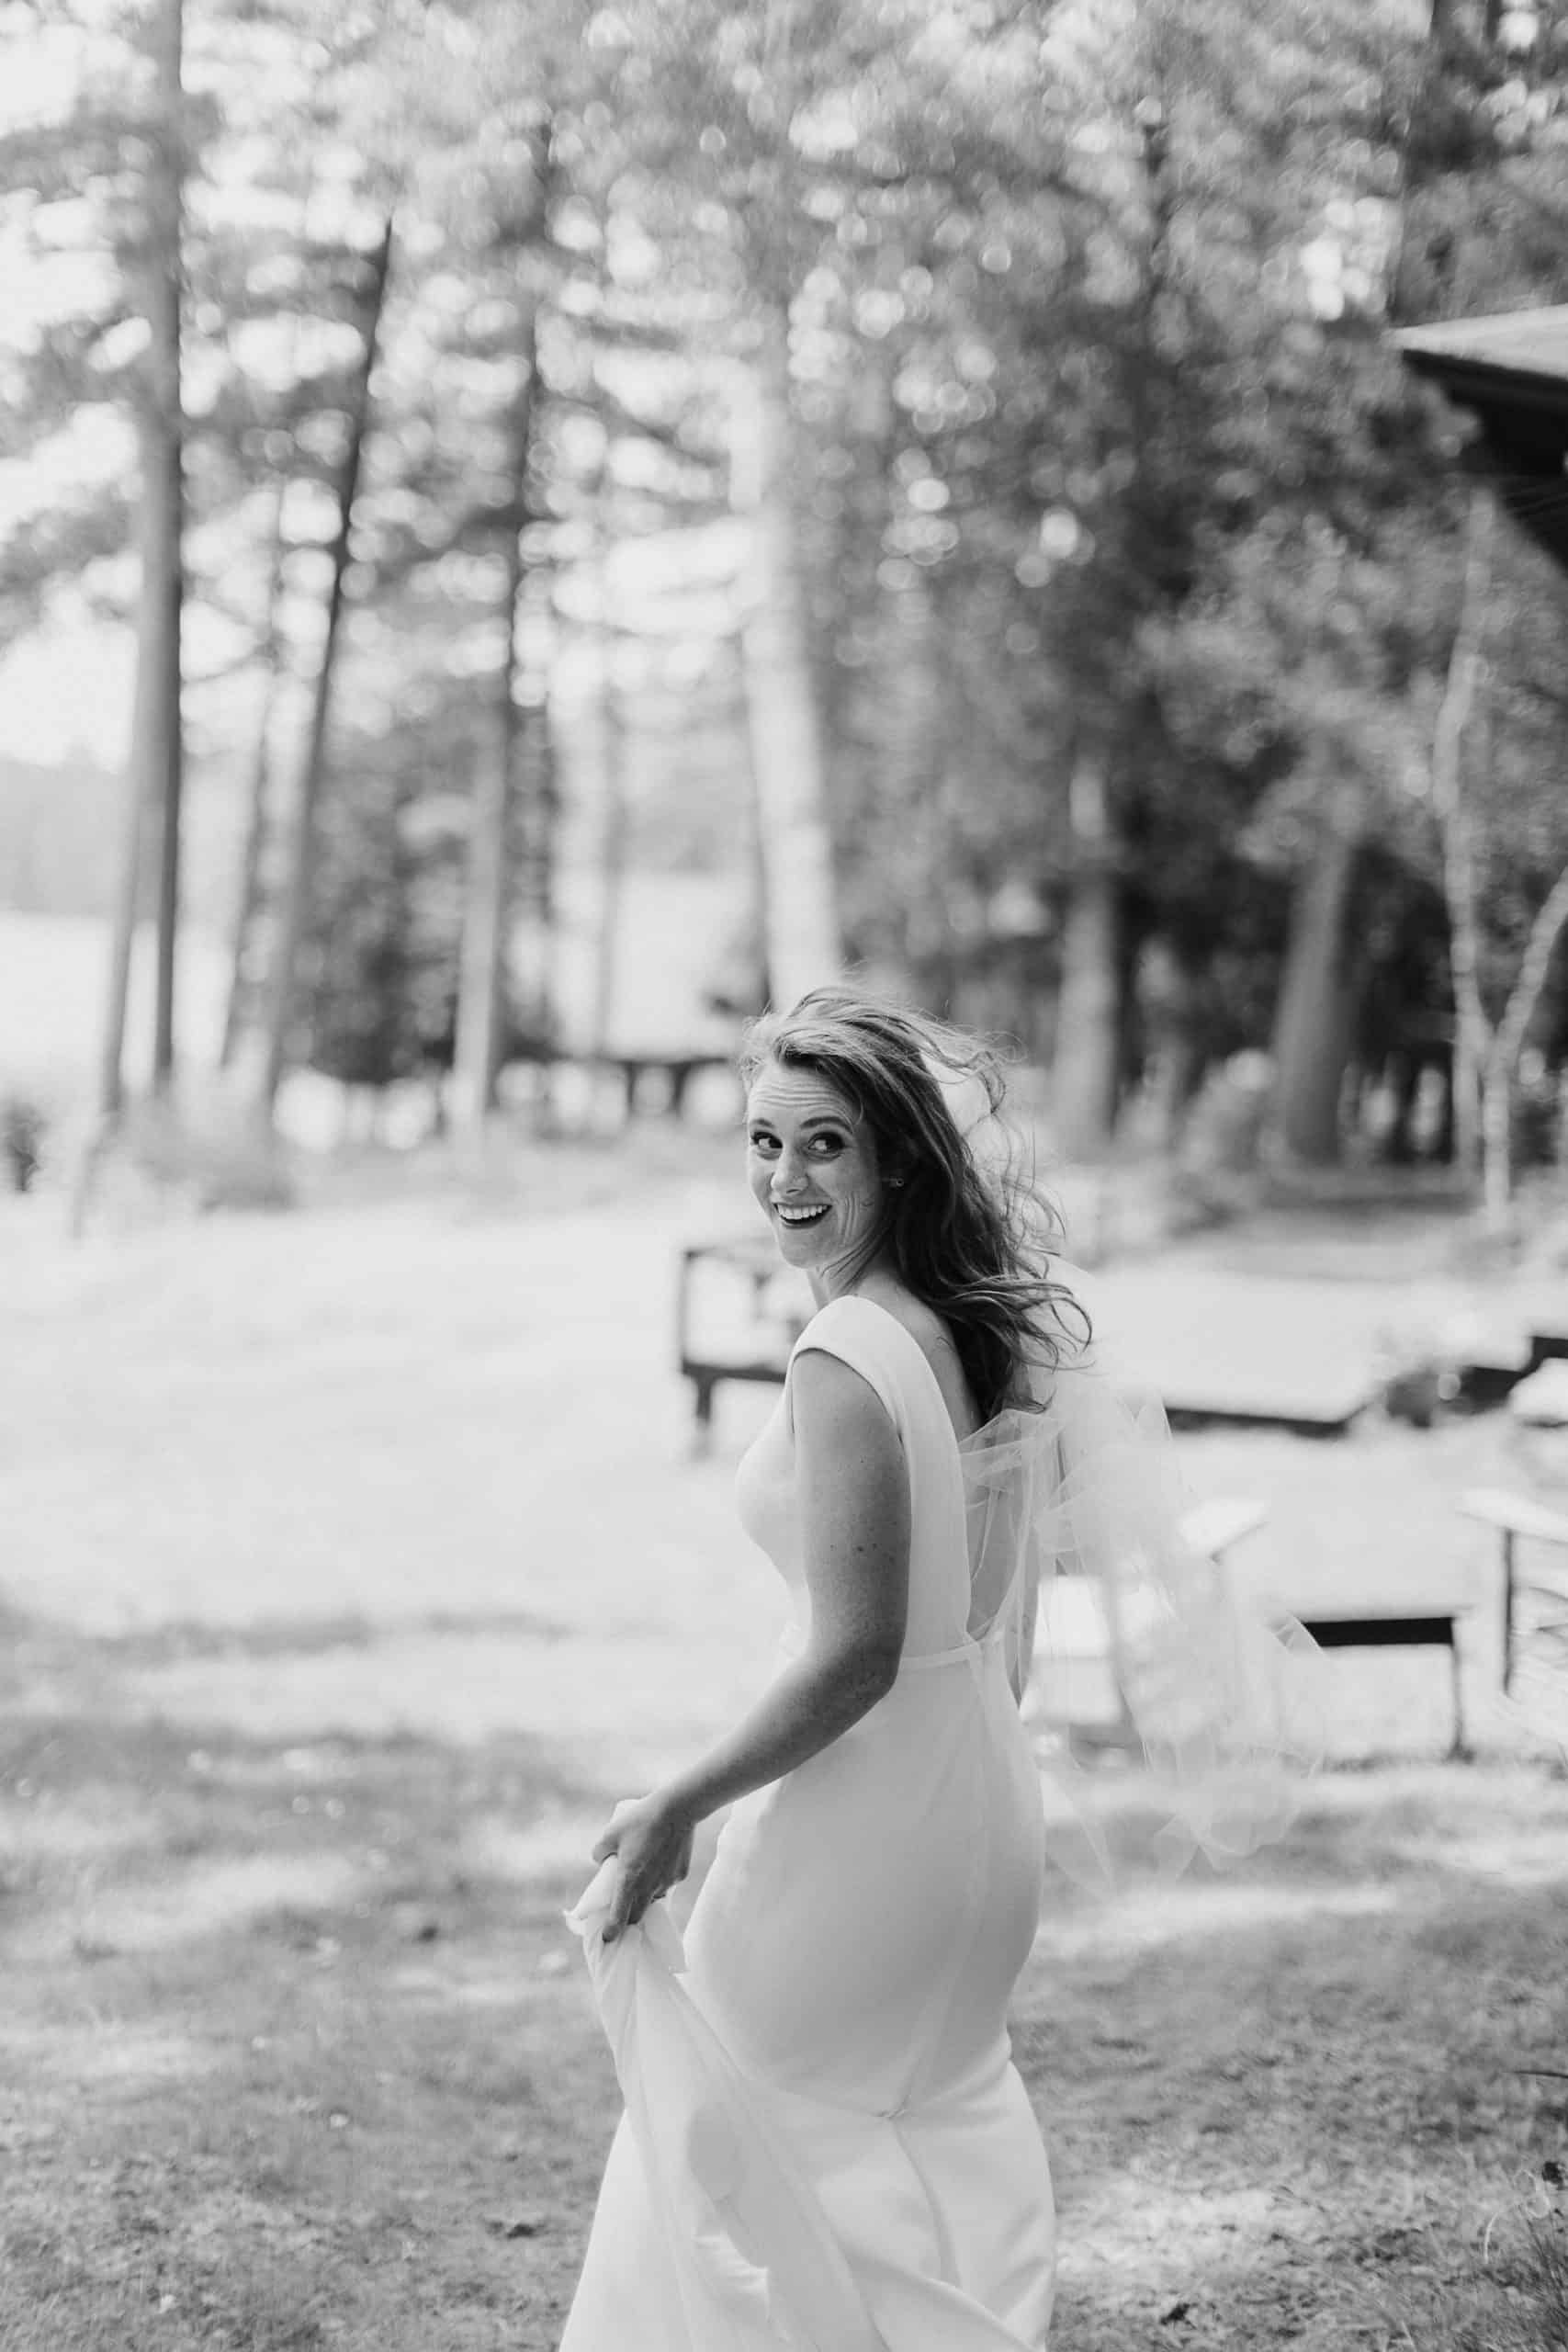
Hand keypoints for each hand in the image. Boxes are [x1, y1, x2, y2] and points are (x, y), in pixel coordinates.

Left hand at [590, 1790, 695, 1941]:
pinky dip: (659, 1879)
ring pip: (653, 1898)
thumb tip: (601, 1861)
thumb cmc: (640, 1819)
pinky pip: (666, 1884)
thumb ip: (600, 1852)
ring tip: (641, 1875)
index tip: (608, 1939)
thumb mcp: (611, 1832)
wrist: (677, 1808)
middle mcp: (649, 1886)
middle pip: (637, 1914)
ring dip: (644, 1895)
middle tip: (621, 1910)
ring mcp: (667, 1882)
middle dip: (628, 1917)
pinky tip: (658, 1860)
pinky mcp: (680, 1875)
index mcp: (629, 1879)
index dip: (612, 1929)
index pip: (619, 1914)